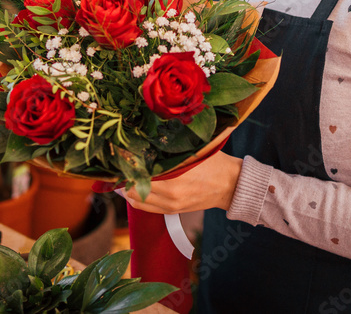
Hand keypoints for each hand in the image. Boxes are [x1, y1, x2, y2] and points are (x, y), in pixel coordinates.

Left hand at [122, 151, 242, 214]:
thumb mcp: (193, 151)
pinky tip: (134, 186)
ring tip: (123, 175)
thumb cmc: (214, 164)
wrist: (231, 186)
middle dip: (124, 177)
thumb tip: (146, 140)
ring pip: (138, 201)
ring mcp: (171, 206)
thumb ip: (170, 149)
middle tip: (119, 165)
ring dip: (128, 189)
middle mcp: (170, 197)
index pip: (140, 176)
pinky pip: (147, 207)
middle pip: (134, 190)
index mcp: (174, 181)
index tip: (120, 155)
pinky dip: (137, 197)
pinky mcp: (173, 210)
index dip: (128, 166)